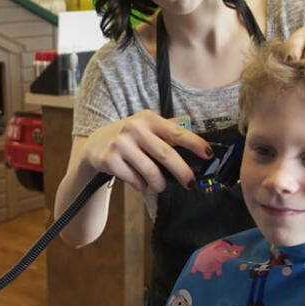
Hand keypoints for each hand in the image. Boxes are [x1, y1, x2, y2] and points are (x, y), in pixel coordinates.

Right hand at [76, 109, 212, 192]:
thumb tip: (196, 137)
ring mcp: (120, 144)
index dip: (196, 144)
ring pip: (150, 171)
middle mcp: (134, 128)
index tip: (210, 155)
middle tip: (189, 183)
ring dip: (159, 183)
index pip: (178, 132)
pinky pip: (134, 179)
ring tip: (160, 186)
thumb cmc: (129, 138)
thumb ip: (169, 130)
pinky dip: (141, 185)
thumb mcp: (146, 127)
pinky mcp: (109, 160)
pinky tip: (141, 184)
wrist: (95, 145)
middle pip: (166, 154)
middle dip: (182, 172)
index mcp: (148, 119)